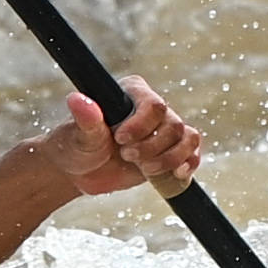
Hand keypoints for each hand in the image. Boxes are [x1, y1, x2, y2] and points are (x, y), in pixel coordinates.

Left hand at [38, 75, 200, 197]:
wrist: (81, 171)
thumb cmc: (76, 146)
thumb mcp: (78, 135)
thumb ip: (85, 118)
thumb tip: (76, 99)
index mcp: (132, 93)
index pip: (154, 105)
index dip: (141, 126)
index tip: (119, 139)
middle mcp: (152, 109)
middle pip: (173, 125)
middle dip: (151, 147)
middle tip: (126, 156)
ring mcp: (163, 130)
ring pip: (188, 138)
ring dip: (169, 159)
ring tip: (144, 169)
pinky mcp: (170, 151)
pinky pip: (192, 153)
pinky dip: (188, 165)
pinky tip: (176, 174)